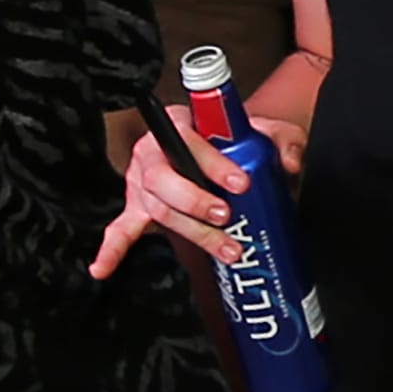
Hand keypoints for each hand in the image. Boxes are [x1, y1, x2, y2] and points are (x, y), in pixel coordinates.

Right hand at [91, 108, 308, 277]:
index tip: (241, 183)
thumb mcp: (265, 129)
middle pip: (164, 181)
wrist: (222, 143)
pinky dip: (112, 249)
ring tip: (226, 247)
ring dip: (192, 231)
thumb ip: (282, 140)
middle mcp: (153, 152)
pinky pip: (121, 228)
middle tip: (227, 216)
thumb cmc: (237, 136)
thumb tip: (289, 163)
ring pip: (158, 209)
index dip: (214, 165)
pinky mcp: (138, 207)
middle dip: (196, 202)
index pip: (190, 142)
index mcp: (179, 123)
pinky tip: (103, 268)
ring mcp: (142, 182)